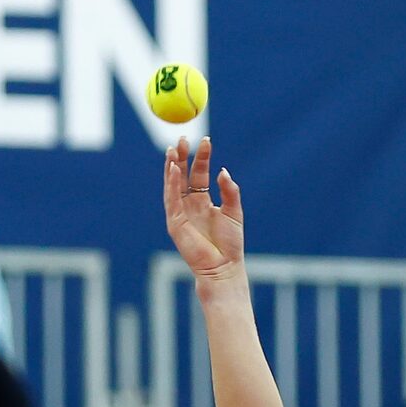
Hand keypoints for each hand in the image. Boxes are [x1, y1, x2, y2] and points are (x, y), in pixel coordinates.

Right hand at [162, 138, 244, 294]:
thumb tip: (222, 170)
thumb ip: (229, 191)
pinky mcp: (175, 223)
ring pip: (173, 185)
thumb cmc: (231, 244)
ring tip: (173, 149)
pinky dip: (171, 183)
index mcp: (203, 202)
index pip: (199, 174)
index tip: (205, 140)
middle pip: (182, 176)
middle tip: (182, 138)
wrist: (224, 267)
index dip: (201, 157)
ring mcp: (180, 213)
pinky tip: (173, 169)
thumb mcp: (234, 212)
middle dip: (181, 157)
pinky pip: (171, 199)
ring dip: (172, 167)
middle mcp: (189, 205)